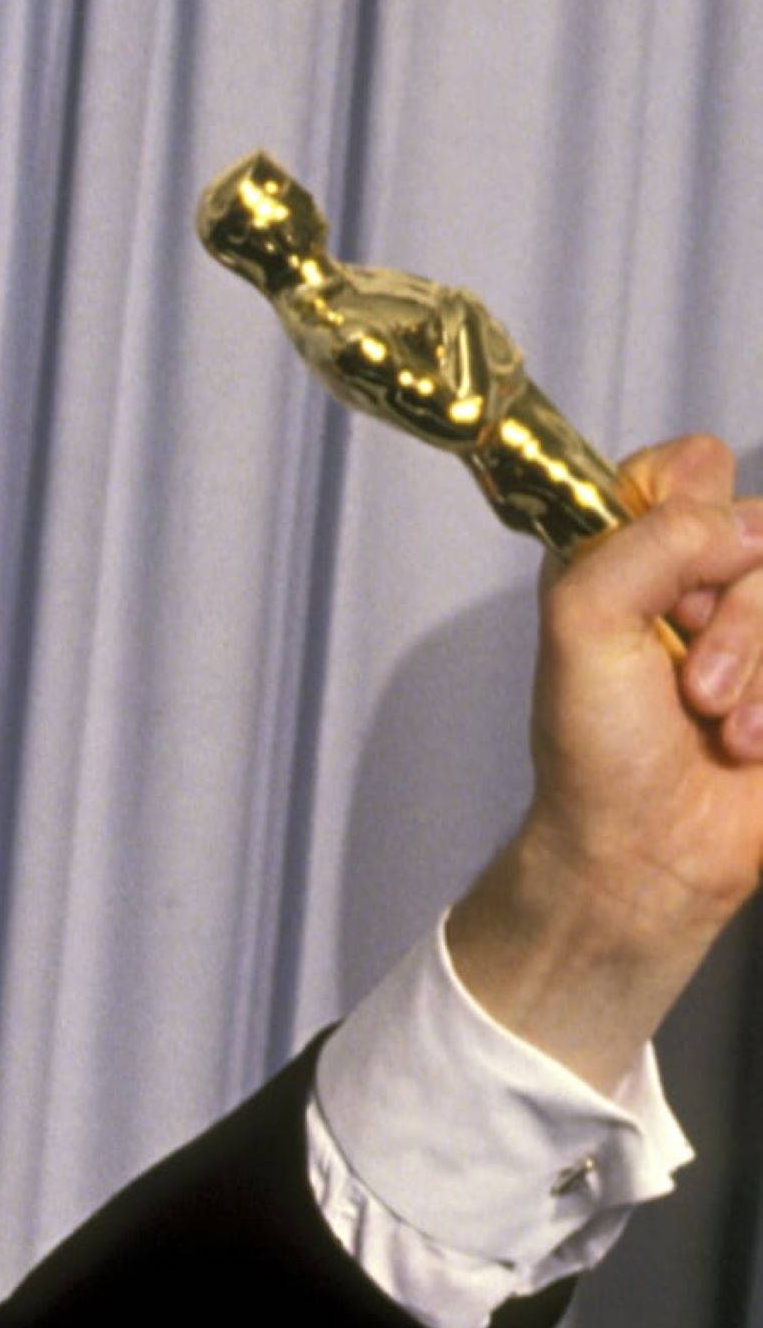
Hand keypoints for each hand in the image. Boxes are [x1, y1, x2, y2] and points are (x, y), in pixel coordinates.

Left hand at [448, 434, 762, 1084]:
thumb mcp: (582, 624)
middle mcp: (703, 579)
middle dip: (739, 616)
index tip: (668, 585)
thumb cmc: (595, 756)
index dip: (692, 511)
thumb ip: (651, 540)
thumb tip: (748, 524)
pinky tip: (752, 749)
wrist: (639, 861)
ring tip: (725, 731)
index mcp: (635, 553)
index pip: (693, 465)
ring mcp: (760, 628)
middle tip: (693, 688)